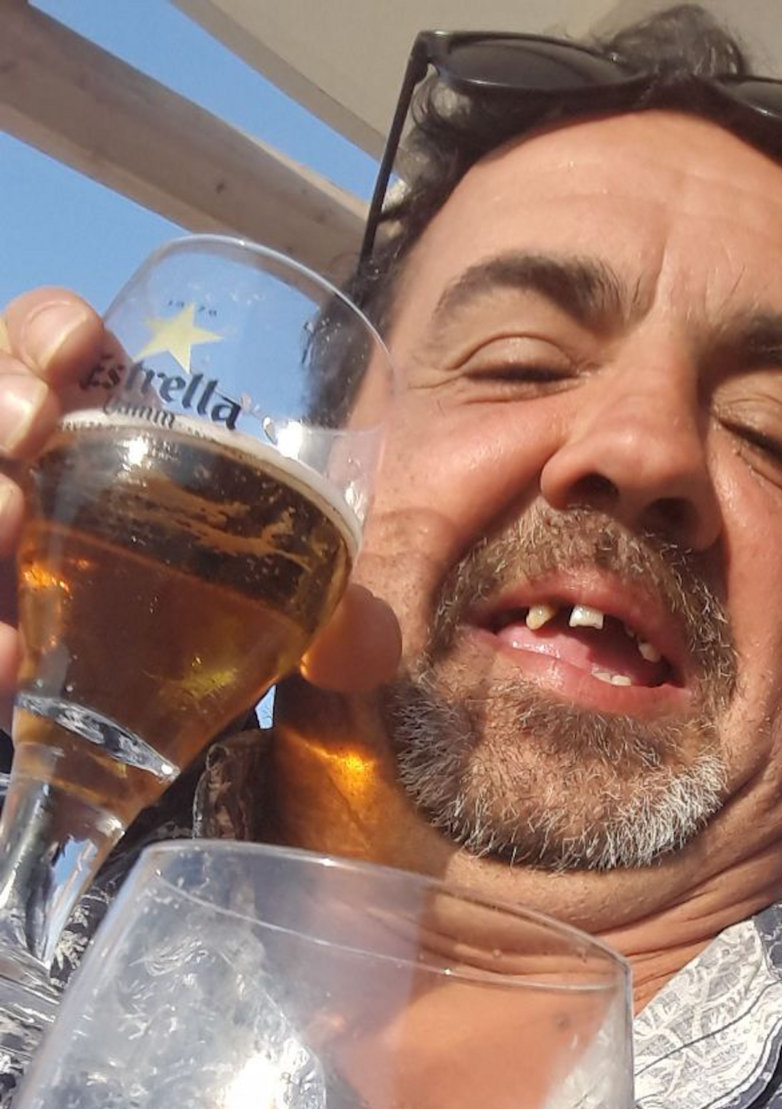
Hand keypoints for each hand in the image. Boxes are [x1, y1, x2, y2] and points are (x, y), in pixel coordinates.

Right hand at [0, 288, 399, 718]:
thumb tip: (364, 651)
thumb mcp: (298, 608)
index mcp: (108, 442)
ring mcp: (7, 542)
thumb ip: (339, 621)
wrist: (165, 722)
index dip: (46, 330)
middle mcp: (37, 482)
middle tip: (35, 423)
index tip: (75, 343)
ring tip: (12, 520)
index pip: (50, 353)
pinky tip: (14, 657)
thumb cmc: (237, 632)